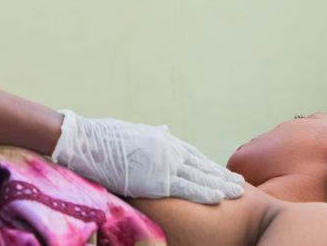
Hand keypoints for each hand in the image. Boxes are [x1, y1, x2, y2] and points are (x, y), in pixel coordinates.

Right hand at [51, 110, 243, 203]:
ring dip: (220, 183)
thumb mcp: (133, 131)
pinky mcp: (156, 177)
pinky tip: (218, 197)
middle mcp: (168, 148)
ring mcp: (163, 162)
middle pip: (201, 164)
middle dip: (220, 175)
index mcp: (162, 139)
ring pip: (199, 175)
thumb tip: (165, 129)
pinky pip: (186, 187)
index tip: (221, 172)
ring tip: (236, 191)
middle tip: (239, 183)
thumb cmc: (103, 138)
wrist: (87, 142)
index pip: (192, 155)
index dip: (208, 165)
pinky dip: (204, 191)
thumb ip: (153, 134)